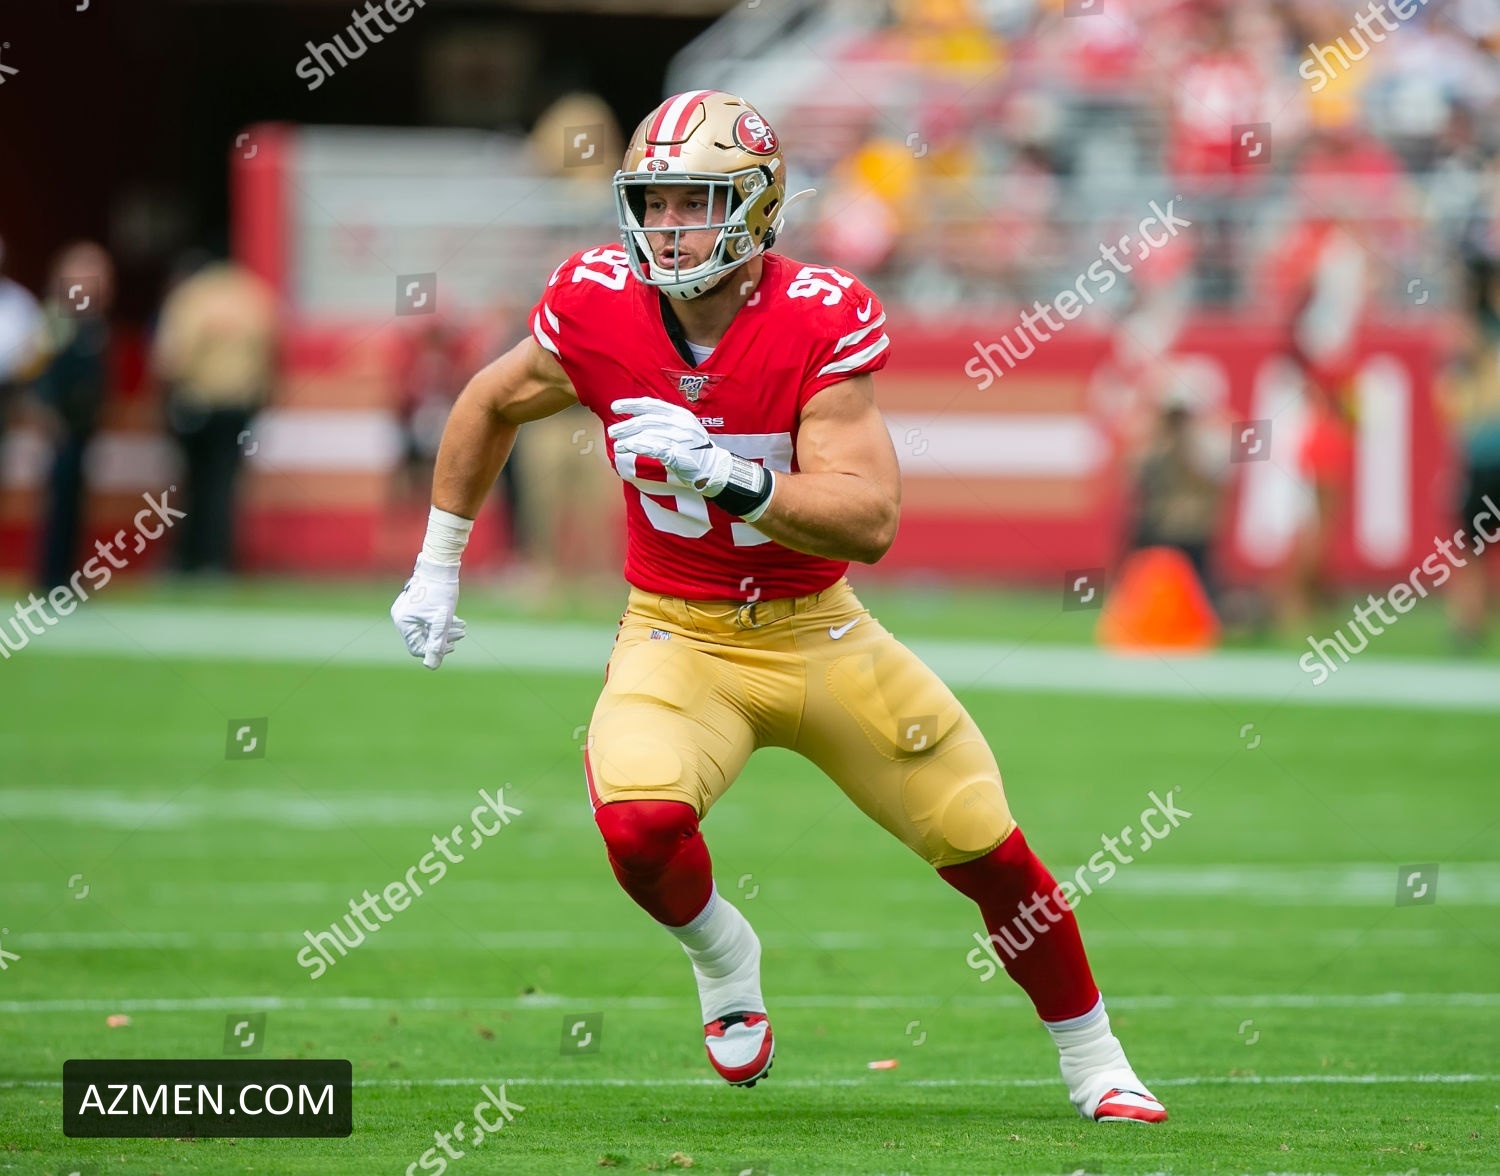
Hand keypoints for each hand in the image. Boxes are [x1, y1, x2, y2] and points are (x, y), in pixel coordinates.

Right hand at [391, 555, 466, 669]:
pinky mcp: (412, 604)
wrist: (440, 564)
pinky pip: (424, 619)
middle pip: (422, 637)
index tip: (453, 645)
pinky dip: (439, 621)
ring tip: (462, 626)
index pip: (418, 648)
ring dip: (444, 629)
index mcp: (403, 622)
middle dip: (444, 637)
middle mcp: (400, 616)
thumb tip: (431, 666)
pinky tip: (455, 618)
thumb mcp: (442, 620)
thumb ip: (437, 644)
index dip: (437, 649)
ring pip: (425, 628)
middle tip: (462, 632)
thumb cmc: (441, 590)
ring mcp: (405, 610)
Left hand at [608, 397, 733, 492]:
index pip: (652, 405)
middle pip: (647, 420)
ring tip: (617, 444)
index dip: (632, 404)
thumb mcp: (683, 428)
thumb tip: (639, 419)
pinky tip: (628, 447)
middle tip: (612, 431)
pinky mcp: (677, 453)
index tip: (615, 407)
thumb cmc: (695, 450)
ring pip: (648, 433)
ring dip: (629, 438)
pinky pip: (654, 447)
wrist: (714, 468)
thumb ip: (665, 422)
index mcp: (680, 414)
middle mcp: (679, 423)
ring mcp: (680, 438)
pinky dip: (639, 446)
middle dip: (626, 425)